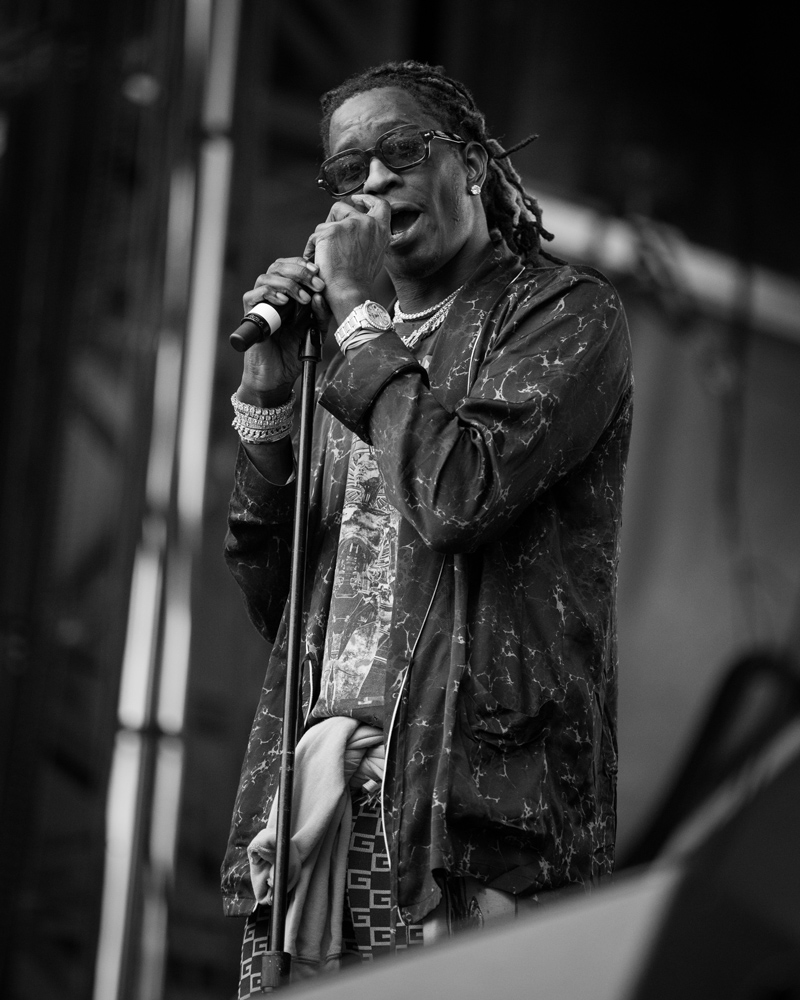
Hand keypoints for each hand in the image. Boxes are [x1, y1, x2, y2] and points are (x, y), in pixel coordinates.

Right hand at [238, 257, 329, 404]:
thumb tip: (319, 295)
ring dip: (287, 283)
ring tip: (303, 298)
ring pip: (266, 277)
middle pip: (278, 267)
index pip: (291, 266)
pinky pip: (253, 295)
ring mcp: (261, 304)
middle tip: (315, 283)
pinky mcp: (250, 316)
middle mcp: (273, 295)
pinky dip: (269, 293)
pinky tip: (284, 301)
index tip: (318, 273)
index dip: (303, 265)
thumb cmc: (295, 353)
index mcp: (288, 294)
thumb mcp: (315, 330)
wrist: (278, 376)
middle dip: (299, 272)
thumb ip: (320, 313)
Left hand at [305, 195, 390, 324]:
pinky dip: (313, 248)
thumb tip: (359, 231)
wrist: (350, 293)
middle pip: (346, 207)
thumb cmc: (359, 281)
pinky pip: (316, 234)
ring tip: (325, 255)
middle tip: (330, 237)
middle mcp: (368, 223)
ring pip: (328, 219)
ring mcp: (350, 225)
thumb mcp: (374, 255)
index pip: (380, 204)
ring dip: (324, 234)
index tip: (358, 199)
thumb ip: (370, 238)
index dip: (367, 199)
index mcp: (381, 230)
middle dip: (334, 219)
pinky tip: (316, 261)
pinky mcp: (331, 231)